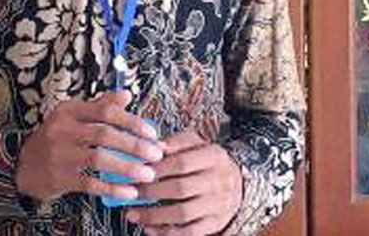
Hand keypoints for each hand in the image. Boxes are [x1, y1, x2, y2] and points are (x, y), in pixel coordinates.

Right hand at [15, 90, 163, 203]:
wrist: (23, 165)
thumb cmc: (56, 138)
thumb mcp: (73, 116)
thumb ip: (100, 106)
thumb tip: (126, 94)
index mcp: (69, 110)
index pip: (105, 111)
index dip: (132, 122)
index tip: (152, 133)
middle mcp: (62, 129)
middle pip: (104, 135)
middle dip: (134, 145)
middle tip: (156, 155)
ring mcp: (59, 154)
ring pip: (99, 159)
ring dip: (127, 167)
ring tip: (148, 174)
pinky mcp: (59, 177)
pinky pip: (90, 184)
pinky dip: (112, 188)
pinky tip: (129, 192)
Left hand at [127, 131, 241, 235]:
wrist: (237, 183)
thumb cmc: (207, 161)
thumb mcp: (198, 143)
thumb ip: (176, 142)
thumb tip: (154, 146)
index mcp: (215, 156)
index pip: (182, 162)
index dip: (157, 168)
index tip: (136, 170)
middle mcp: (219, 181)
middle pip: (180, 188)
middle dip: (151, 192)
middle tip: (130, 192)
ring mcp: (218, 205)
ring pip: (182, 213)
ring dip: (153, 215)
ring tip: (132, 214)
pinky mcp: (215, 224)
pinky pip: (189, 232)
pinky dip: (167, 232)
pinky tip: (149, 228)